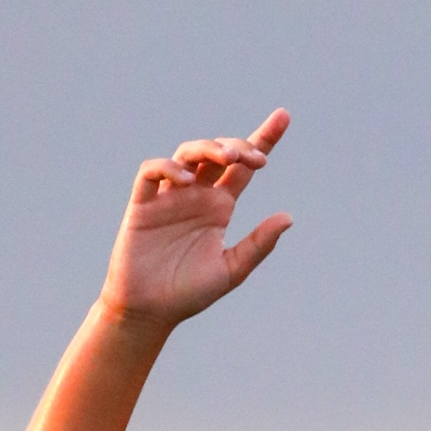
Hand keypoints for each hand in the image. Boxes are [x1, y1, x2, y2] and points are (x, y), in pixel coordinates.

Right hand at [100, 109, 292, 331]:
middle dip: (237, 146)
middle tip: (252, 158)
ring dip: (207, 148)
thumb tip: (288, 217)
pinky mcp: (142, 204)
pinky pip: (151, 173)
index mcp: (219, 207)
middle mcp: (196, 195)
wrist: (149, 313)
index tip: (283, 117)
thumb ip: (258, 245)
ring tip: (227, 158)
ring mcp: (169, 197)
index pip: (243, 167)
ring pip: (187, 154)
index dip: (263, 139)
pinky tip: (186, 180)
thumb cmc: (188, 293)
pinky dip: (168, 168)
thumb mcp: (230, 271)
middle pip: (217, 153)